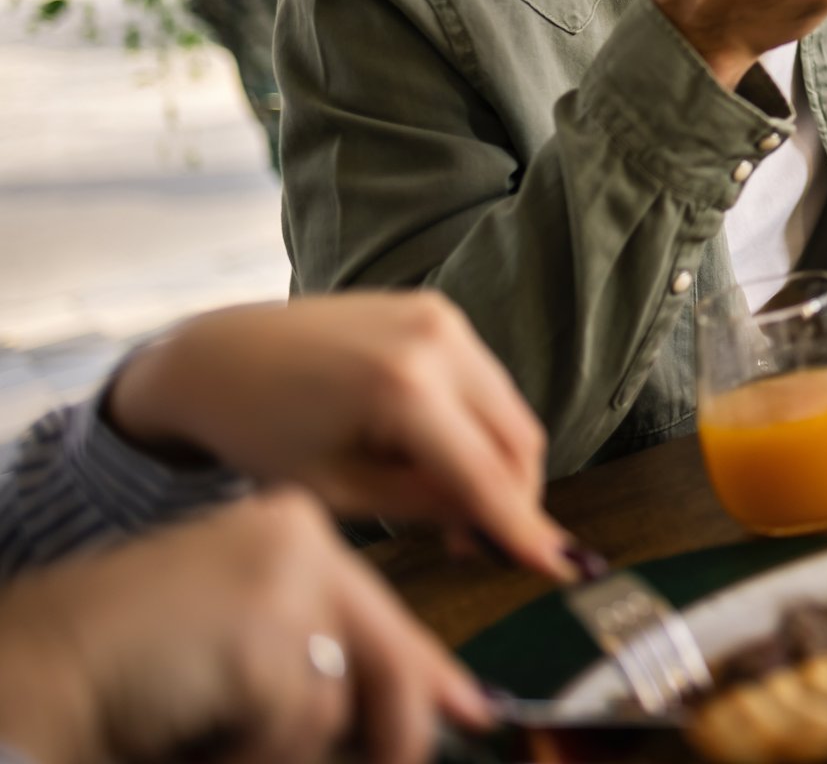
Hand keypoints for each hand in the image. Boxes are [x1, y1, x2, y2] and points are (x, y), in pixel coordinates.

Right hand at [0, 490, 488, 763]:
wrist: (37, 669)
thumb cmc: (128, 669)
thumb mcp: (246, 653)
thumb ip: (329, 665)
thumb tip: (437, 707)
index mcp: (291, 534)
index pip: (383, 611)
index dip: (428, 674)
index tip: (467, 708)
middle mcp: (301, 536)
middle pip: (390, 652)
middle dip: (394, 730)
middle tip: (396, 755)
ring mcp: (290, 572)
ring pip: (342, 699)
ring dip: (286, 745)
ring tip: (214, 731)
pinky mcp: (271, 620)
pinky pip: (300, 721)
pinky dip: (255, 750)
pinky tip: (195, 730)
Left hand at [106, 293, 572, 578]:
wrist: (217, 357)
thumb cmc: (259, 432)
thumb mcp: (337, 490)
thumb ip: (424, 505)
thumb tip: (490, 525)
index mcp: (402, 388)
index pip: (485, 473)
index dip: (524, 526)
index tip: (559, 567)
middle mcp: (435, 339)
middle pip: (516, 436)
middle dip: (514, 497)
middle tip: (480, 548)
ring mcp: (441, 316)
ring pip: (508, 408)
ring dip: (499, 462)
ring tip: (450, 506)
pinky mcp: (437, 310)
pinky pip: (484, 381)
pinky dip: (478, 425)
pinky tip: (438, 457)